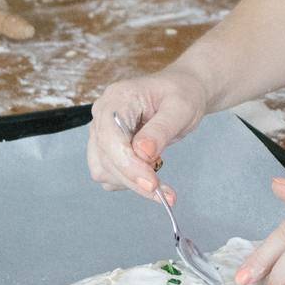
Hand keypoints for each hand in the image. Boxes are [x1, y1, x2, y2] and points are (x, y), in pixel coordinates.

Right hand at [87, 68, 210, 202]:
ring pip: (104, 170)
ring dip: (131, 183)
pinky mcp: (107, 147)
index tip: (152, 184)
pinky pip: (109, 174)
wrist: (182, 91)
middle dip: (134, 179)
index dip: (128, 164)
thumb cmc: (182, 94)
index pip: (110, 137)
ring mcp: (102, 131)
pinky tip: (150, 176)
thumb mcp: (180, 108)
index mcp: (118, 98)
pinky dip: (130, 182)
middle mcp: (103, 114)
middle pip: (106, 157)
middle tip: (165, 193)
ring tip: (160, 181)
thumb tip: (143, 153)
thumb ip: (161, 130)